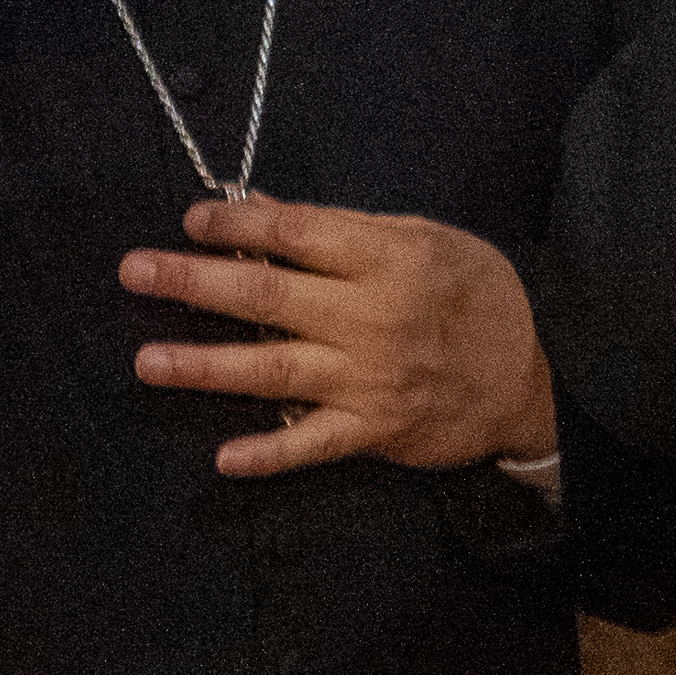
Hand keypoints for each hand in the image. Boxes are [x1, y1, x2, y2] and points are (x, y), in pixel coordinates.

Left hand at [123, 193, 560, 475]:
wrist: (540, 373)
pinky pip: (313, 445)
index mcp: (389, 259)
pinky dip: (270, 455)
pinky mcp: (374, 431)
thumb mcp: (429, 241)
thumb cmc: (480, 297)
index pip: (296, 233)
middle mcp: (373, 317)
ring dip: (204, 364)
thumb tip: (268, 216)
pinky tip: (224, 459)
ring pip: (272, 369)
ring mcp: (370, 379)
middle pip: (267, 295)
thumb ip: (349, 231)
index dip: (237, 224)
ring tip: (146, 359)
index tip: (192, 218)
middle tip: (135, 271)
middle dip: (194, 280)